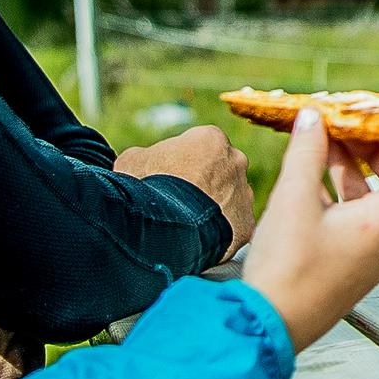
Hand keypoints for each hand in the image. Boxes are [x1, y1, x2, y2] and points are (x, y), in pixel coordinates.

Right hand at [119, 124, 256, 248]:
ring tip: (188, 223)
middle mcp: (236, 161)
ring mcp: (245, 193)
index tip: (168, 177)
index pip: (199, 146)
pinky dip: (220, 232)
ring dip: (214, 207)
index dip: (182, 162)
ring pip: (230, 199)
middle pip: (220, 171)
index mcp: (211, 139)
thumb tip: (143, 162)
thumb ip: (145, 156)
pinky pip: (234, 227)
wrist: (165, 226)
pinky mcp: (246, 224)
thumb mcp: (131, 161)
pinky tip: (199, 239)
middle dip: (204, 182)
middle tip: (179, 201)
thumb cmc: (148, 187)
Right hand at [235, 106, 378, 351]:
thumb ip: (306, 153)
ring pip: (376, 198)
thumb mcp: (292, 201)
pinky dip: (341, 193)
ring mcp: (373, 253)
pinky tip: (310, 177)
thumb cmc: (287, 273)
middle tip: (350, 126)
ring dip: (353, 168)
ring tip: (323, 142)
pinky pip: (359, 217)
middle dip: (376, 148)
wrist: (268, 327)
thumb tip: (313, 118)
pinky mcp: (354, 263)